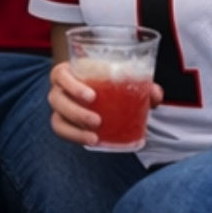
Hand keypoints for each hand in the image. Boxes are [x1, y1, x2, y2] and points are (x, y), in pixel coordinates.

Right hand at [49, 60, 163, 146]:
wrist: (100, 90)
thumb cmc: (107, 80)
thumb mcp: (120, 77)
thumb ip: (140, 83)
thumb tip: (155, 94)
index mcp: (68, 72)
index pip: (60, 75)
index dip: (72, 86)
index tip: (93, 97)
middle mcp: (59, 89)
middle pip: (56, 99)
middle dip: (76, 111)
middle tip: (97, 120)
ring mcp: (59, 108)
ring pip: (57, 119)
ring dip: (75, 129)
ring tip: (95, 136)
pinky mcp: (63, 123)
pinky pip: (62, 132)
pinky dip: (75, 137)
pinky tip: (92, 141)